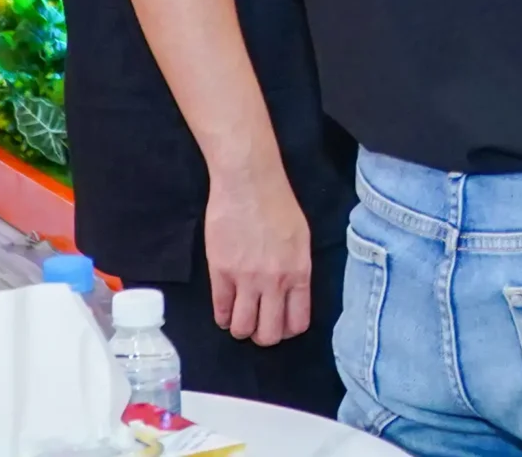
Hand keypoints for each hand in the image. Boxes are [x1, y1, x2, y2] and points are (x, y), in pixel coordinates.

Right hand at [205, 162, 312, 344]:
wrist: (248, 184)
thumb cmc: (278, 205)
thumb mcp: (301, 239)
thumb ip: (297, 270)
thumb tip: (291, 295)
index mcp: (299, 272)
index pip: (297, 322)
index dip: (287, 330)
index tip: (280, 325)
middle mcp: (275, 281)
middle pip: (268, 334)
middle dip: (264, 336)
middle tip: (259, 326)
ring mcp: (246, 279)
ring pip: (242, 328)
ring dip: (241, 328)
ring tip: (240, 317)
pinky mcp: (220, 273)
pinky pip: (220, 310)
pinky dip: (222, 316)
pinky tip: (225, 309)